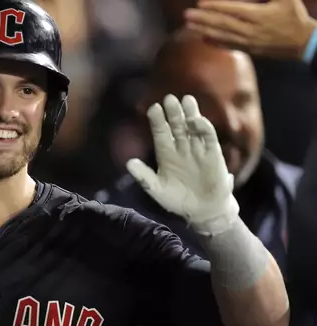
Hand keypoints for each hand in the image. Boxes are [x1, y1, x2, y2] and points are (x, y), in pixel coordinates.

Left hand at [126, 95, 238, 234]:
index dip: (157, 121)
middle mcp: (181, 148)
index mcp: (165, 154)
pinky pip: (208, 138)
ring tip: (186, 100)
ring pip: (193, 128)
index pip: (160, 133)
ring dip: (190, 114)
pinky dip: (204, 128)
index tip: (153, 108)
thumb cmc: (177, 200)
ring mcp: (197, 150)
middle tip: (169, 98)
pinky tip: (197, 120)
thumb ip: (144, 176)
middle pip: (176, 126)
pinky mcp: (213, 154)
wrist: (202, 212)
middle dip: (173, 113)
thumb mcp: (157, 189)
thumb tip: (129, 162)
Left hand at [184, 0, 316, 59]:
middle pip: (222, 23)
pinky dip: (215, 42)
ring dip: (204, 30)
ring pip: (222, 35)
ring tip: (189, 26)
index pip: (232, 10)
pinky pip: (229, 46)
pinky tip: (203, 39)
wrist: (302, 42)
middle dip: (203, 19)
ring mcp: (248, 41)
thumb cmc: (293, 17)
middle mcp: (250, 30)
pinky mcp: (248, 50)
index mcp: (258, 15)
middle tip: (187, 15)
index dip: (215, 6)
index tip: (200, 4)